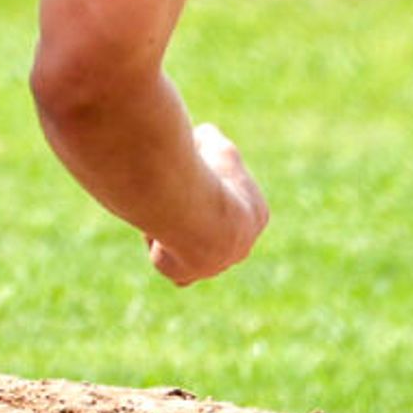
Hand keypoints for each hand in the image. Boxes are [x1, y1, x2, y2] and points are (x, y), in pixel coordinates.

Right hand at [145, 122, 268, 285]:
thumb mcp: (214, 146)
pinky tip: (156, 228)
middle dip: (194, 215)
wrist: (199, 215)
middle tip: (174, 195)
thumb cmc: (211, 176)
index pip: (236, 208)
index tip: (194, 176)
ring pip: (189, 249)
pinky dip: (159, 247)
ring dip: (175, 231)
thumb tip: (201, 136)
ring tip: (163, 209)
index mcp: (256, 217)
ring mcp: (214, 265)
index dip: (212, 191)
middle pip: (212, 232)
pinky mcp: (186, 276)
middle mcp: (239, 247)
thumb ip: (209, 142)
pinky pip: (170, 263)